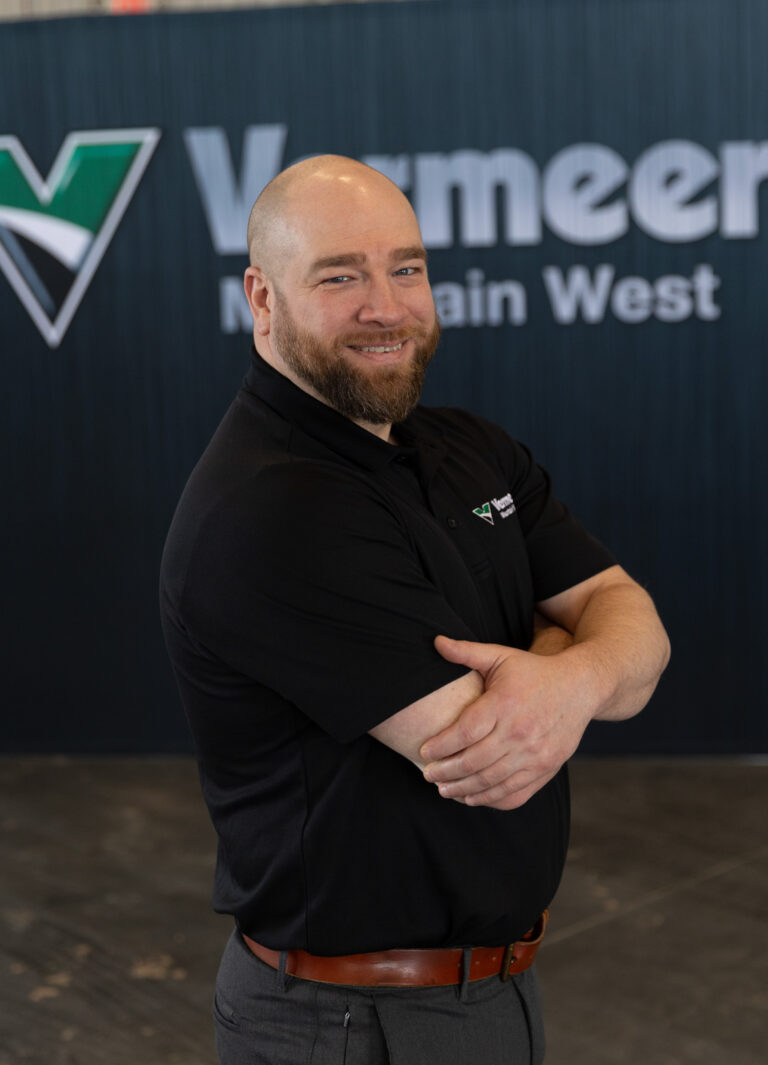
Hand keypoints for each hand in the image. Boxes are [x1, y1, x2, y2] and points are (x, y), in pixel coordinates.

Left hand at [420, 635, 593, 809]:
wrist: (581, 687)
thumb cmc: (534, 671)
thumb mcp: (502, 656)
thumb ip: (467, 652)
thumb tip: (436, 642)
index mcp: (504, 704)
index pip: (464, 732)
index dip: (441, 746)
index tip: (424, 752)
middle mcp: (520, 732)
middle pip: (474, 762)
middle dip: (445, 772)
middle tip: (428, 774)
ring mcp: (535, 754)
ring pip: (491, 781)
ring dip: (463, 789)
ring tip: (443, 789)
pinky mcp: (546, 769)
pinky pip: (514, 794)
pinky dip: (490, 799)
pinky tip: (472, 797)